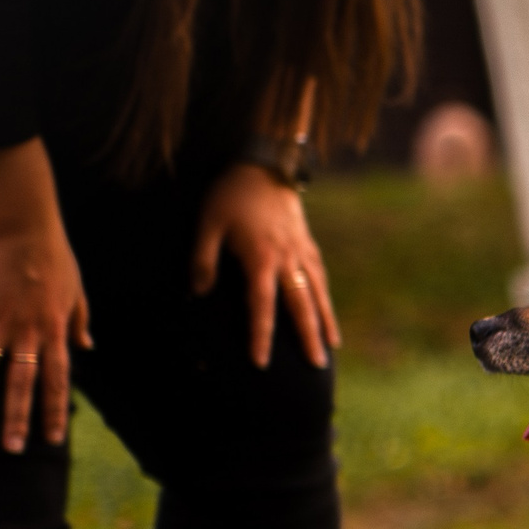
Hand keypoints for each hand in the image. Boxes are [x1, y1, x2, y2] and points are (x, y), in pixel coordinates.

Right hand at [0, 142, 92, 452]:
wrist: (25, 225)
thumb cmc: (54, 255)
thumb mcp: (77, 291)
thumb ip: (79, 321)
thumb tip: (87, 346)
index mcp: (54, 332)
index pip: (57, 381)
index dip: (54, 412)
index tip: (52, 439)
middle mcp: (28, 333)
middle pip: (22, 385)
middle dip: (17, 419)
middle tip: (12, 450)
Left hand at [192, 163, 339, 368]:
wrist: (265, 162)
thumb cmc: (231, 193)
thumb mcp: (207, 222)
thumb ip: (203, 259)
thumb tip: (198, 292)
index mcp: (260, 258)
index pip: (262, 306)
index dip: (261, 335)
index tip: (261, 362)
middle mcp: (287, 260)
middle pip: (301, 306)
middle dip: (308, 338)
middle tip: (317, 366)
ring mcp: (301, 252)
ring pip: (318, 294)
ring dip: (325, 322)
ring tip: (331, 348)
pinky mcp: (308, 244)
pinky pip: (320, 277)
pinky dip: (325, 298)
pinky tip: (327, 312)